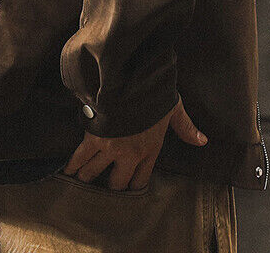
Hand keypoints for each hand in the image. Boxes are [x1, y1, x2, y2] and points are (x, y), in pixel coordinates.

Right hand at [62, 97, 206, 190]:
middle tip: (101, 186)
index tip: (125, 187)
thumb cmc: (154, 94)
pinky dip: (73, 164)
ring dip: (87, 177)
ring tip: (80, 180)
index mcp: (150, 149)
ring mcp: (110, 148)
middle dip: (109, 186)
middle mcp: (130, 155)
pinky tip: (67, 171)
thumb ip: (186, 127)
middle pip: (117, 183)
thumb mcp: (174, 109)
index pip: (140, 180)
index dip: (132, 186)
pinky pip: (81, 156)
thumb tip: (203, 141)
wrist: (132, 82)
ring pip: (95, 173)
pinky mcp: (94, 137)